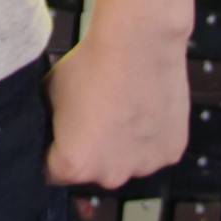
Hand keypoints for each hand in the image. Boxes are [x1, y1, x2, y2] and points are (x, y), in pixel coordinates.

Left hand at [44, 30, 190, 187]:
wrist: (138, 44)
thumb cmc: (89, 66)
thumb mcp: (49, 93)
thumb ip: (49, 122)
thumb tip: (51, 128)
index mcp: (75, 165)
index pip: (53, 171)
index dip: (53, 152)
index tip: (60, 134)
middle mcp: (111, 176)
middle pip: (94, 170)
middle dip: (91, 151)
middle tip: (95, 117)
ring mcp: (144, 167)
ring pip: (126, 162)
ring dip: (122, 146)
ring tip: (122, 109)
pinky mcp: (171, 153)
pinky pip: (153, 150)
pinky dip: (149, 137)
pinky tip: (144, 109)